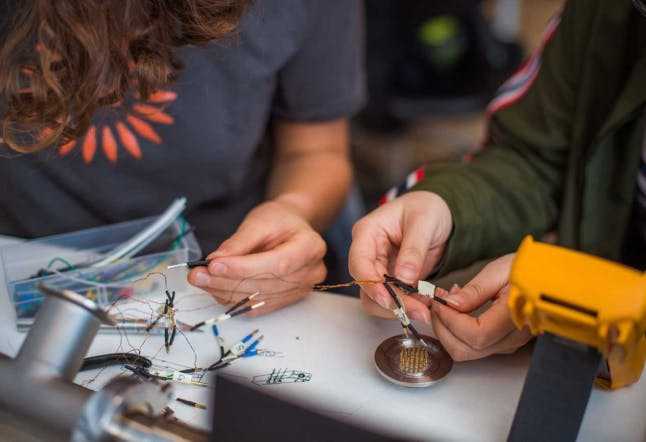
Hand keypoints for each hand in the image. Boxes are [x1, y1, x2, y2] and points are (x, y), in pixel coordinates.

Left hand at [187, 200, 326, 315]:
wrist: (290, 227)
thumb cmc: (278, 220)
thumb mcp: (259, 220)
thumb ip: (239, 242)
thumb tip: (215, 262)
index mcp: (311, 247)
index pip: (276, 265)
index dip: (244, 269)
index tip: (214, 265)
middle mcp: (311, 272)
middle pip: (265, 285)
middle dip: (227, 281)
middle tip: (197, 274)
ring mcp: (301, 289)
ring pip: (258, 299)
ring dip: (225, 292)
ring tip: (201, 280)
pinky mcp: (287, 300)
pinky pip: (256, 306)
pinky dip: (233, 299)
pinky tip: (215, 288)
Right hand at [349, 191, 452, 322]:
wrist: (438, 213)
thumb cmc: (427, 208)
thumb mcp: (424, 221)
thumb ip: (413, 249)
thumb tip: (403, 278)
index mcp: (367, 232)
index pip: (359, 263)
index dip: (371, 284)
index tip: (390, 300)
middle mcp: (368, 253)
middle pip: (367, 286)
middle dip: (393, 302)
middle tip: (421, 311)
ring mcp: (379, 269)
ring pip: (378, 298)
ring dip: (401, 308)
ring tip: (428, 309)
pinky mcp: (392, 281)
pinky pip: (395, 299)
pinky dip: (411, 306)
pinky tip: (429, 304)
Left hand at [430, 254, 531, 360]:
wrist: (553, 274)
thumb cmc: (533, 267)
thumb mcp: (502, 269)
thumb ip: (476, 290)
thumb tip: (450, 304)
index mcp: (517, 316)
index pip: (476, 334)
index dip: (450, 320)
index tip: (439, 300)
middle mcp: (515, 336)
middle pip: (466, 350)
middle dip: (443, 328)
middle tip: (437, 302)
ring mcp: (511, 342)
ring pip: (468, 351)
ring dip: (449, 329)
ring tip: (447, 301)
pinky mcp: (506, 341)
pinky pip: (476, 345)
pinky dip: (459, 330)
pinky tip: (459, 308)